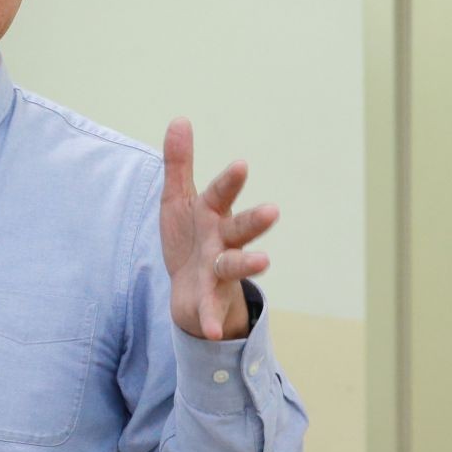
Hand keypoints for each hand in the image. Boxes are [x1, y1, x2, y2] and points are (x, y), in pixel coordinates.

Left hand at [160, 118, 277, 340]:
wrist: (189, 291)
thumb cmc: (189, 238)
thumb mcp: (178, 200)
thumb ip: (179, 163)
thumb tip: (180, 119)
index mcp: (212, 214)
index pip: (220, 194)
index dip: (230, 181)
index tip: (241, 164)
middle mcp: (221, 241)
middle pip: (240, 229)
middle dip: (255, 220)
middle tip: (273, 211)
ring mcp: (217, 272)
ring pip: (234, 266)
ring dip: (247, 264)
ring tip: (263, 262)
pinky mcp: (208, 300)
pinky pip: (210, 311)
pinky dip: (212, 320)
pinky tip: (212, 331)